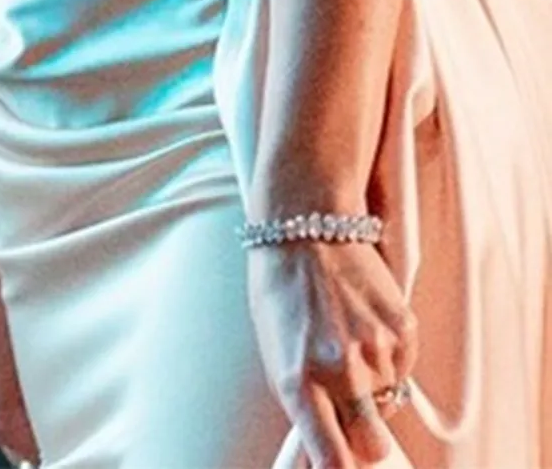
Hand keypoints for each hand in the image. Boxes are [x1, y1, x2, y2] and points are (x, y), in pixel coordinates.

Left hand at [247, 242, 418, 468]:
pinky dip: (386, 359)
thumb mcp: (274, 351)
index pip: (332, 458)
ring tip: (345, 343)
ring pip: (388, 403)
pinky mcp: (404, 329)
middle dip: (364, 441)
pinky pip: (403, 369)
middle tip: (350, 416)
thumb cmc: (280, 290)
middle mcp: (340, 371)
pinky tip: (362, 326)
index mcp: (298, 380)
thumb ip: (301, 400)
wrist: (304, 231)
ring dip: (371, 388)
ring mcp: (376, 350)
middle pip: (373, 446)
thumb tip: (323, 445)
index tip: (338, 468)